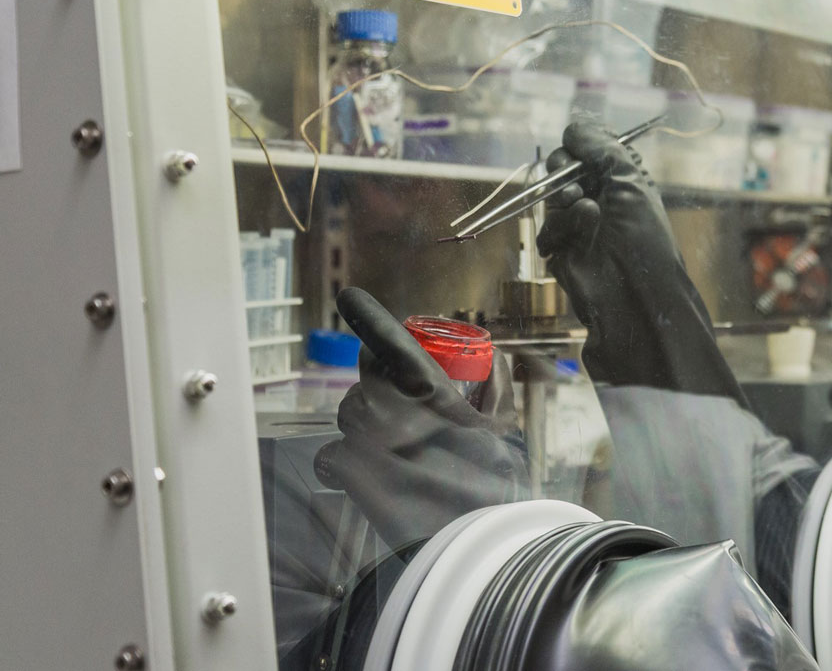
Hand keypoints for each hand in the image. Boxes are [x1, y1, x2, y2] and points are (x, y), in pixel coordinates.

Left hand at [314, 288, 528, 547]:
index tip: (351, 298)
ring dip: (362, 422)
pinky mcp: (347, 471)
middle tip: (401, 405)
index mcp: (424, 384)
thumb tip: (496, 359)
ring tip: (391, 443)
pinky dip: (342, 461)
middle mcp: (386, 403)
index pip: (383, 338)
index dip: (368, 317)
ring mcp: (361, 438)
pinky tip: (361, 472)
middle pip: (364, 380)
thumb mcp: (500, 427)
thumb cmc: (489, 479)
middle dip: (377, 386)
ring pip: (348, 414)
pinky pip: (331, 454)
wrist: (469, 533)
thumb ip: (496, 389)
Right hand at [537, 122, 744, 405]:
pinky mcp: (564, 249)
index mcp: (623, 178)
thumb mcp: (629, 183)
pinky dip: (556, 235)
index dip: (580, 146)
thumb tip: (574, 125)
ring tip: (585, 222)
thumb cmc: (641, 238)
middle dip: (563, 173)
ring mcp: (580, 224)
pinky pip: (546, 230)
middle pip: (562, 166)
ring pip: (550, 197)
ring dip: (562, 207)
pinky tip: (572, 248)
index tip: (578, 148)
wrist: (631, 297)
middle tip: (576, 189)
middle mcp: (601, 197)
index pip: (589, 148)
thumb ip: (601, 149)